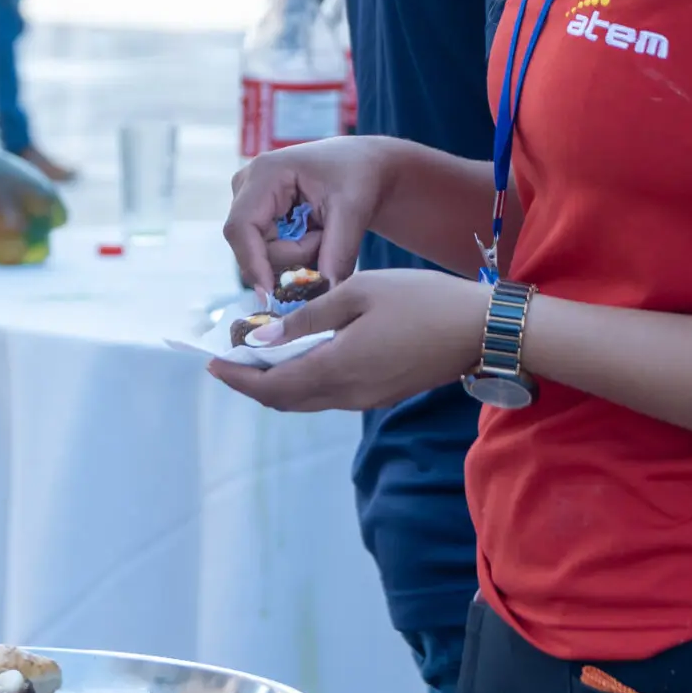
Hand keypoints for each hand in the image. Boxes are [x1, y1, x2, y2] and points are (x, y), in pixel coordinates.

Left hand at [208, 271, 488, 411]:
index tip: (211, 363)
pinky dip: (305, 378)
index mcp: (337, 369)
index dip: (237, 378)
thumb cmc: (420, 300)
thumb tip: (261, 339)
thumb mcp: (358, 293)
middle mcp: (347, 395)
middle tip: (229, 358)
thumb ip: (308, 317)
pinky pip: (330, 393)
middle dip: (252, 382)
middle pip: (285, 400)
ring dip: (279, 381)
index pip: (271, 387)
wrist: (480, 329)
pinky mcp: (382, 393)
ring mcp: (367, 399)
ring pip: (307, 399)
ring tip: (259, 352)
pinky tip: (303, 352)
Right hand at [226, 136, 405, 293]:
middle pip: (252, 245)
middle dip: (291, 256)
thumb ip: (337, 252)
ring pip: (260, 253)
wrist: (363, 165)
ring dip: (295, 256)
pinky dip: (293, 254)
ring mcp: (248, 200)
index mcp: (265, 172)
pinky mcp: (257, 215)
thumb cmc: (358, 176)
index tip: (272, 294)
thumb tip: (324, 294)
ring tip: (323, 232)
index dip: (253, 263)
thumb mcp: (353, 211)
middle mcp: (247, 185)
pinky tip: (314, 235)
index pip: (242, 227)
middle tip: (325, 240)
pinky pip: (266, 251)